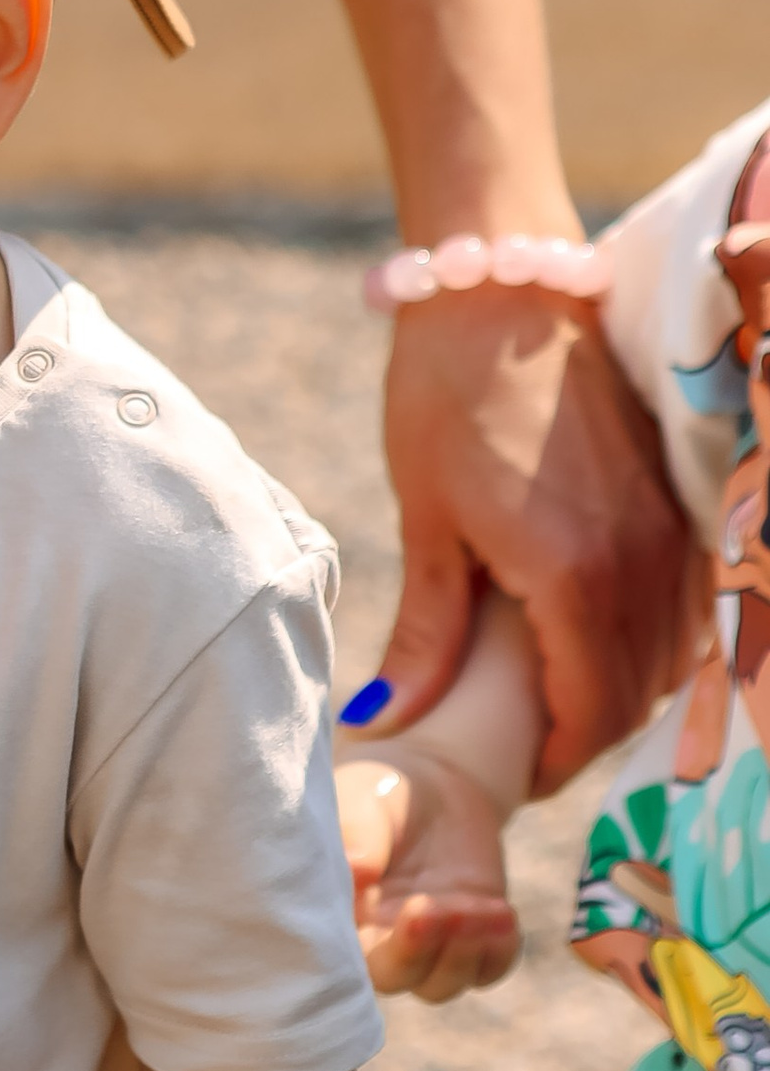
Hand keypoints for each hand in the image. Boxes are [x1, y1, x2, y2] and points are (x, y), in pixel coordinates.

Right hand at [335, 743, 518, 999]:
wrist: (430, 784)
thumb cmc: (379, 791)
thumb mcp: (360, 800)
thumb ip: (355, 834)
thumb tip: (355, 870)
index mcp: (337, 914)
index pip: (342, 959)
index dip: (371, 948)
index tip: (408, 908)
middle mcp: (377, 940)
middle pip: (396, 977)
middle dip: (422, 952)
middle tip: (447, 907)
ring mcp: (427, 945)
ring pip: (442, 983)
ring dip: (465, 953)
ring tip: (485, 907)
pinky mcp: (471, 938)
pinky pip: (488, 969)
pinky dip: (498, 951)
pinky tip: (503, 912)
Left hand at [378, 294, 692, 794]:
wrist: (502, 292)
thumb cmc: (446, 397)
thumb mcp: (427, 520)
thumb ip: (426, 632)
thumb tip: (386, 721)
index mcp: (574, 576)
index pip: (590, 711)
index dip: (557, 760)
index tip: (518, 778)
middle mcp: (641, 561)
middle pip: (638, 694)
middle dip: (588, 736)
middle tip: (531, 750)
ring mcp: (671, 529)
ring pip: (671, 654)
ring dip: (623, 690)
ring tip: (558, 701)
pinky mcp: (678, 499)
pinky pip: (684, 604)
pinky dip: (651, 640)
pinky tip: (598, 640)